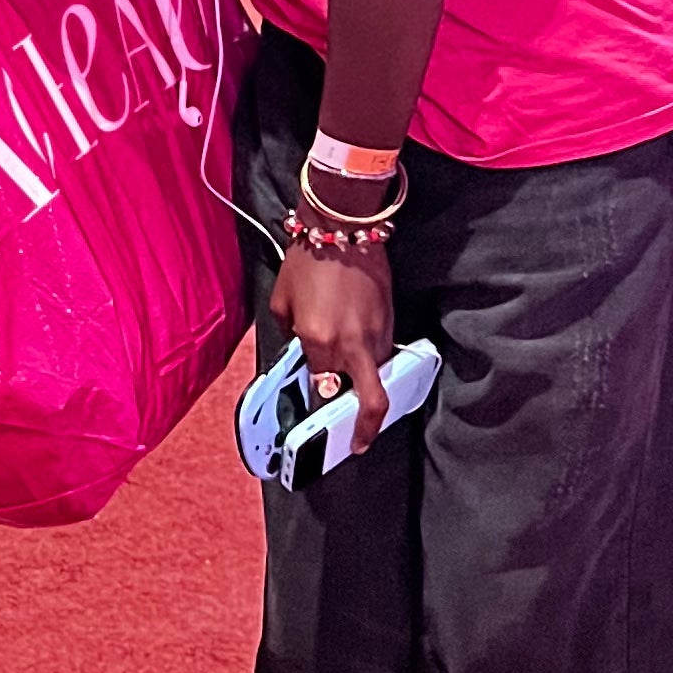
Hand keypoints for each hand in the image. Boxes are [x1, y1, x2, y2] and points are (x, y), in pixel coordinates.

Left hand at [271, 238, 396, 442]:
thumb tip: (300, 351)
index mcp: (318, 342)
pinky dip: (371, 363)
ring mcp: (376, 336)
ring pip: (377, 379)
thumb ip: (290, 334)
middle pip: (371, 405)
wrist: (343, 229)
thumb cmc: (307, 262)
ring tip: (352, 393)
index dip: (318, 410)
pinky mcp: (391, 323)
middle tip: (357, 443)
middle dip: (365, 431)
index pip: (321, 392)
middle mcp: (350, 345)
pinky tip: (358, 355)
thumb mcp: (281, 302)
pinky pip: (382, 355)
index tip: (315, 427)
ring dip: (366, 390)